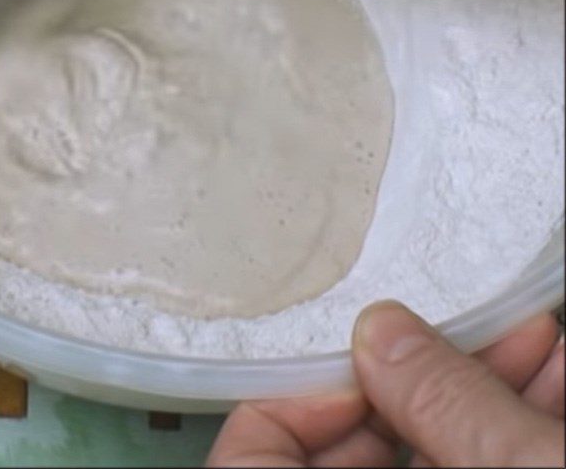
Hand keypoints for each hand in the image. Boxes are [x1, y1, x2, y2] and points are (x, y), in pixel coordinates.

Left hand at [206, 302, 563, 466]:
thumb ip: (446, 410)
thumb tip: (378, 332)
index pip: (252, 462)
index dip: (299, 401)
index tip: (371, 359)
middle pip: (357, 460)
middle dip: (425, 384)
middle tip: (488, 333)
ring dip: (485, 402)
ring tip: (543, 347)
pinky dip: (509, 441)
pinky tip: (555, 393)